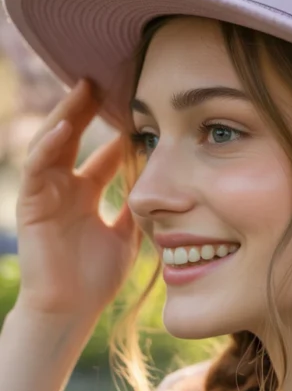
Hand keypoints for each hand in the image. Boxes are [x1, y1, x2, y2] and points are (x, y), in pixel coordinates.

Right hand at [15, 77, 140, 319]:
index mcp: (86, 194)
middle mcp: (64, 188)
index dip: (120, 130)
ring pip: (53, 142)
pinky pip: (38, 167)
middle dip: (90, 109)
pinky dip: (50, 145)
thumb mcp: (126, 236)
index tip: (142, 106)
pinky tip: (66, 126)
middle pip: (76, 137)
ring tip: (83, 88)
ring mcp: (45, 193)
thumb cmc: (95, 279)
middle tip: (108, 80)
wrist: (69, 310)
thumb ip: (136, 208)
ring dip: (66, 114)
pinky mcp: (31, 203)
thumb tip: (161, 184)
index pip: (103, 152)